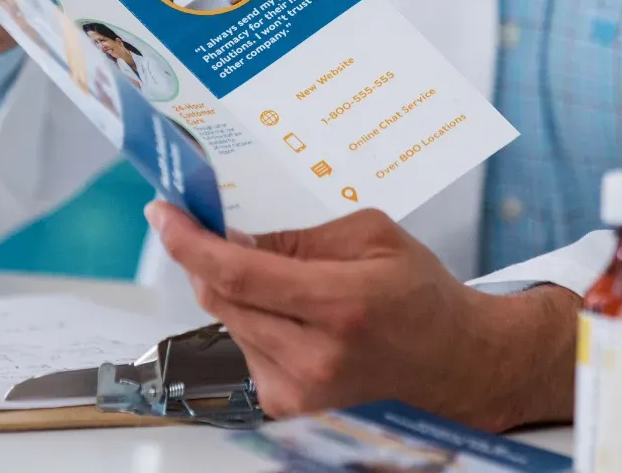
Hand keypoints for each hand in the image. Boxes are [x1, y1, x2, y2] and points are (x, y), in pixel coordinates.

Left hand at [147, 202, 581, 431]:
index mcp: (340, 304)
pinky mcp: (289, 407)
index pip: (238, 272)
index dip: (190, 241)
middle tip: (207, 226)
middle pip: (221, 298)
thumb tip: (234, 235)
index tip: (164, 215)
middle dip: (206, 257)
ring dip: (234, 291)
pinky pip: (245, 349)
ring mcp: (300, 390)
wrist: (457, 365)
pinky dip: (253, 321)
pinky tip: (292, 316)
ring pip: (228, 322)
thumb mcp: (372, 238)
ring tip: (283, 280)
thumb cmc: (422, 298)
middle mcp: (315, 356)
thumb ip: (299, 236)